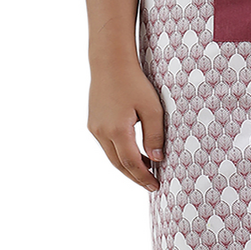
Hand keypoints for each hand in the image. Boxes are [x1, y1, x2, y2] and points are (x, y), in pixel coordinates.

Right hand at [87, 58, 164, 191]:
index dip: (144, 177)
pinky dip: (119, 154)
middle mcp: (102, 132)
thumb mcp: (152, 108)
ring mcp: (94, 128)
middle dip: (135, 177)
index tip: (155, 186)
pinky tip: (132, 153)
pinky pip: (106, 146)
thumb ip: (155, 135)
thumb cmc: (134, 82)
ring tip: (146, 171)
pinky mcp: (93, 123)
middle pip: (119, 164)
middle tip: (151, 185)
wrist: (110, 63)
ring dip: (127, 166)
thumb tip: (157, 159)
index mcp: (117, 130)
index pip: (132, 163)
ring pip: (111, 156)